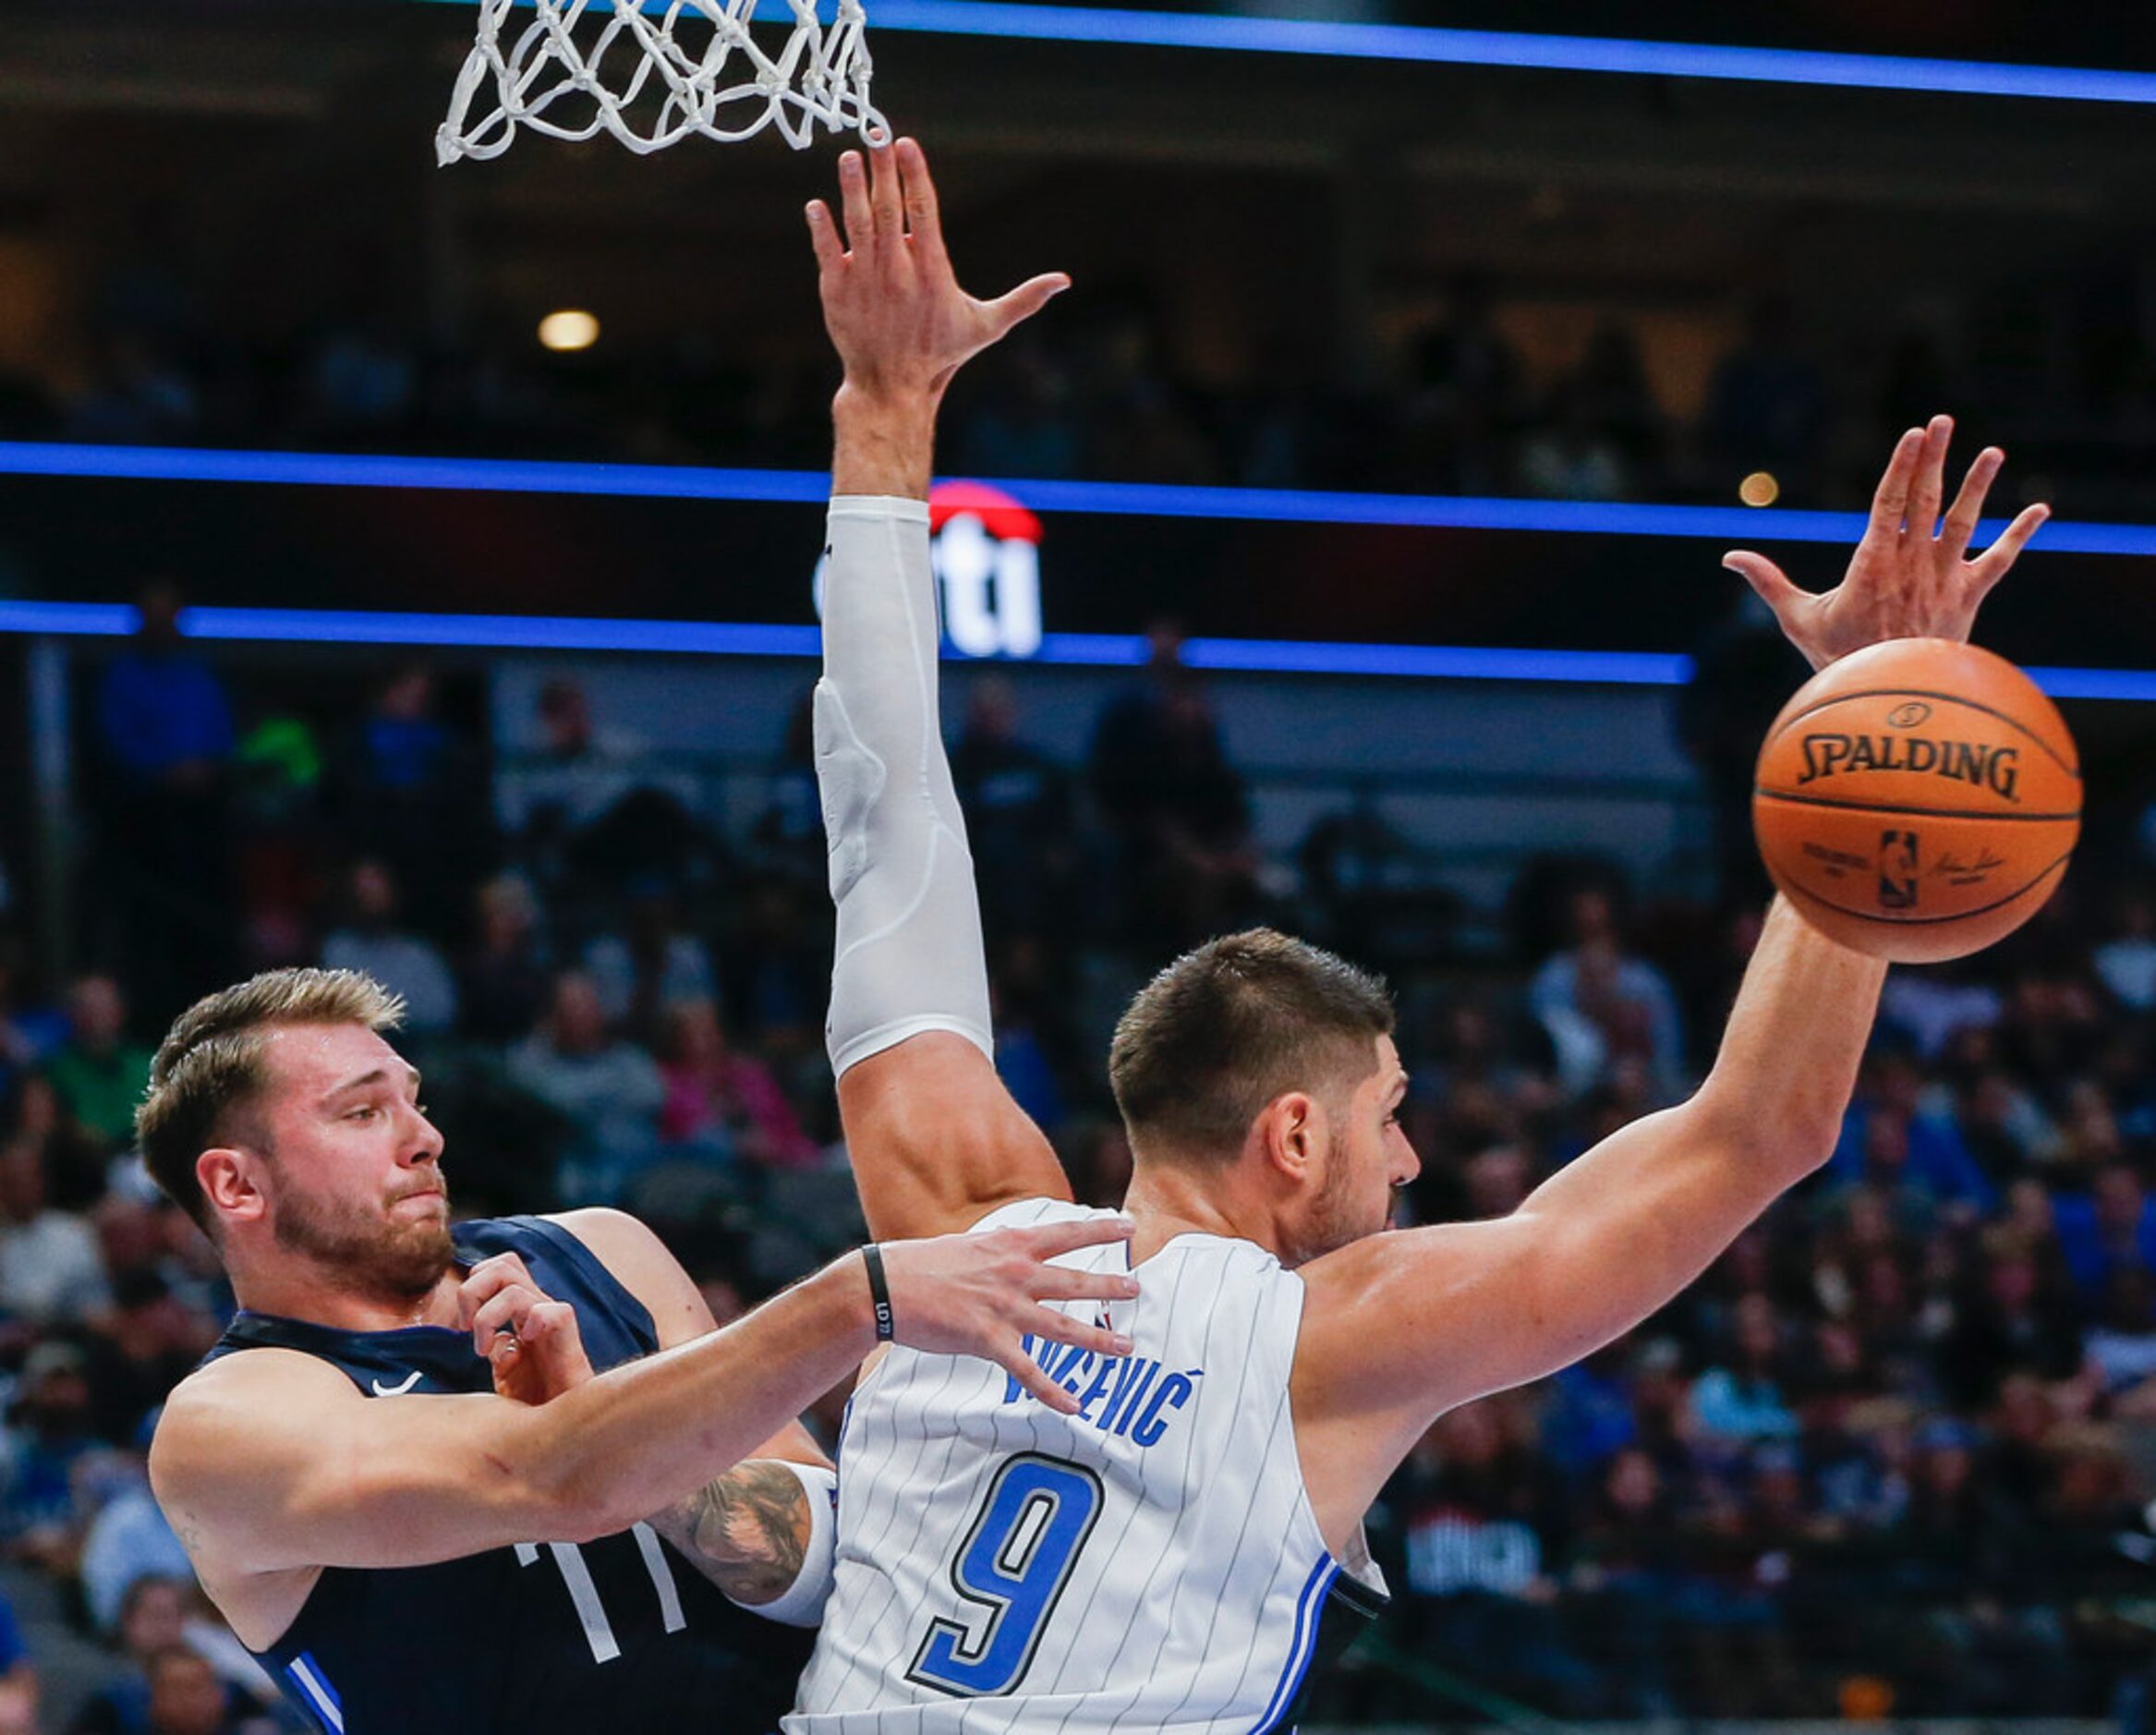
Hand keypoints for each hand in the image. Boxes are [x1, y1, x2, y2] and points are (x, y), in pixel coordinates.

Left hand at [458, 1252, 594, 1405]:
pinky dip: (533, 1322)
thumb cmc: (537, 1403)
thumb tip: (486, 1335)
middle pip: (504, 1265)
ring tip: (484, 1349)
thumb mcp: (506, 1372)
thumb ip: (496, 1347)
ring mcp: (553, 1322)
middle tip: (465, 1329)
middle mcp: (538, 1309)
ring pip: (516, 1289)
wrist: (562, 1429)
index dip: (474, 1284)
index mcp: (523, 1311)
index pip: (499, 1267)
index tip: (461, 1325)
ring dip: (488, 1317)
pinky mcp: (569, 1342)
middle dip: (472, 1292)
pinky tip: (524, 1344)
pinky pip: (554, 1313)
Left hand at [807, 137, 1067, 407]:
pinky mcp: (836, 291)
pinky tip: (816, 205)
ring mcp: (863, 280)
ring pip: (857, 224)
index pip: (923, 211)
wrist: (891, 386)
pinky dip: (821, 229)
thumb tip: (1065, 281)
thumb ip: (1024, 299)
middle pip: (888, 207)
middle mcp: (896, 271)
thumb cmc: (941, 353)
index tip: (907, 143)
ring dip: (851, 188)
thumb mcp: (987, 326)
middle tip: (878, 131)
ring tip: (851, 156)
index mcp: (932, 272)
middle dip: (884, 168)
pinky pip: (826, 252)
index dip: (915, 174)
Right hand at [875, 1216, 1142, 1414]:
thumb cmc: (920, 1265)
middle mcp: (1015, 1273)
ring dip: (1098, 1339)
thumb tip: (1015, 1247)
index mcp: (1010, 1244)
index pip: (1065, 1233)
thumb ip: (998, 1250)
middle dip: (1110, 1285)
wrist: (884, 1287)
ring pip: (1063, 1326)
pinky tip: (1075, 1406)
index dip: (1100, 1229)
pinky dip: (1054, 1391)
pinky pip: (1029, 1371)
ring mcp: (1004, 1307)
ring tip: (1127, 1347)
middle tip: (1139, 1288)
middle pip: (1075, 1280)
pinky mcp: (988, 1339)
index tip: (1128, 1226)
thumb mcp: (969, 1245)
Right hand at [1722, 414, 2049, 669]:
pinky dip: (2022, 534)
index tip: (1913, 433)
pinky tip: (2041, 509)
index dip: (1902, 464)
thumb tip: (1729, 557)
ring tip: (1992, 451)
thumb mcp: (1797, 618)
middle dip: (1934, 457)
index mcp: (1872, 562)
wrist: (1888, 698)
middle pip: (1926, 499)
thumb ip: (1767, 581)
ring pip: (1965, 522)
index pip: (1889, 501)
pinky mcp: (1968, 597)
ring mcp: (1944, 578)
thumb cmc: (1839, 660)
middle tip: (1942, 421)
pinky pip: (2001, 561)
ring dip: (1979, 484)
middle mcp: (1912, 563)